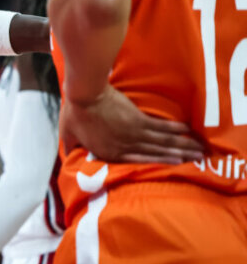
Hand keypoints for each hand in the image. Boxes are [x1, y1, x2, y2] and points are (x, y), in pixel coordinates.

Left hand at [61, 84, 204, 163]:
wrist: (85, 96)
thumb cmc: (74, 115)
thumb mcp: (68, 135)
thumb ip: (71, 148)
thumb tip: (66, 156)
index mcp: (110, 153)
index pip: (136, 163)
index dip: (156, 165)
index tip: (173, 167)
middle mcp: (126, 147)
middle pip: (155, 155)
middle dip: (176, 158)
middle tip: (195, 161)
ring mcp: (134, 134)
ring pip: (162, 143)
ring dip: (181, 147)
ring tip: (198, 150)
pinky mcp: (138, 120)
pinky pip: (160, 127)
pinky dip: (174, 130)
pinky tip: (187, 131)